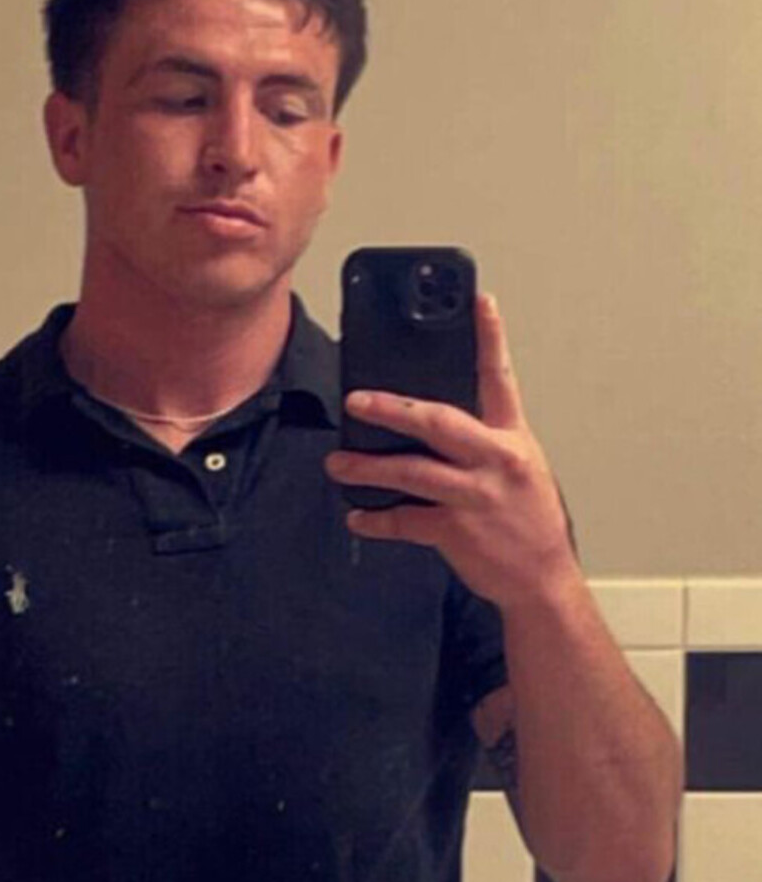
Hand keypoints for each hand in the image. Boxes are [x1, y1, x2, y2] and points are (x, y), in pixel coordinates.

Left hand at [324, 294, 578, 612]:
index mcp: (513, 439)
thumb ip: (484, 441)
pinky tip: (358, 516)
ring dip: (368, 467)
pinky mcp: (458, 532)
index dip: (491, 337)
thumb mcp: (521, 469)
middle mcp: (497, 461)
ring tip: (338, 462)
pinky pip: (406, 521)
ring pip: (413, 472)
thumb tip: (431, 422)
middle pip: (440, 421)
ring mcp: (477, 497)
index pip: (502, 378)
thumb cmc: (528, 523)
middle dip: (393, 409)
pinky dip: (377, 520)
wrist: (543, 580)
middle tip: (357, 399)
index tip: (479, 300)